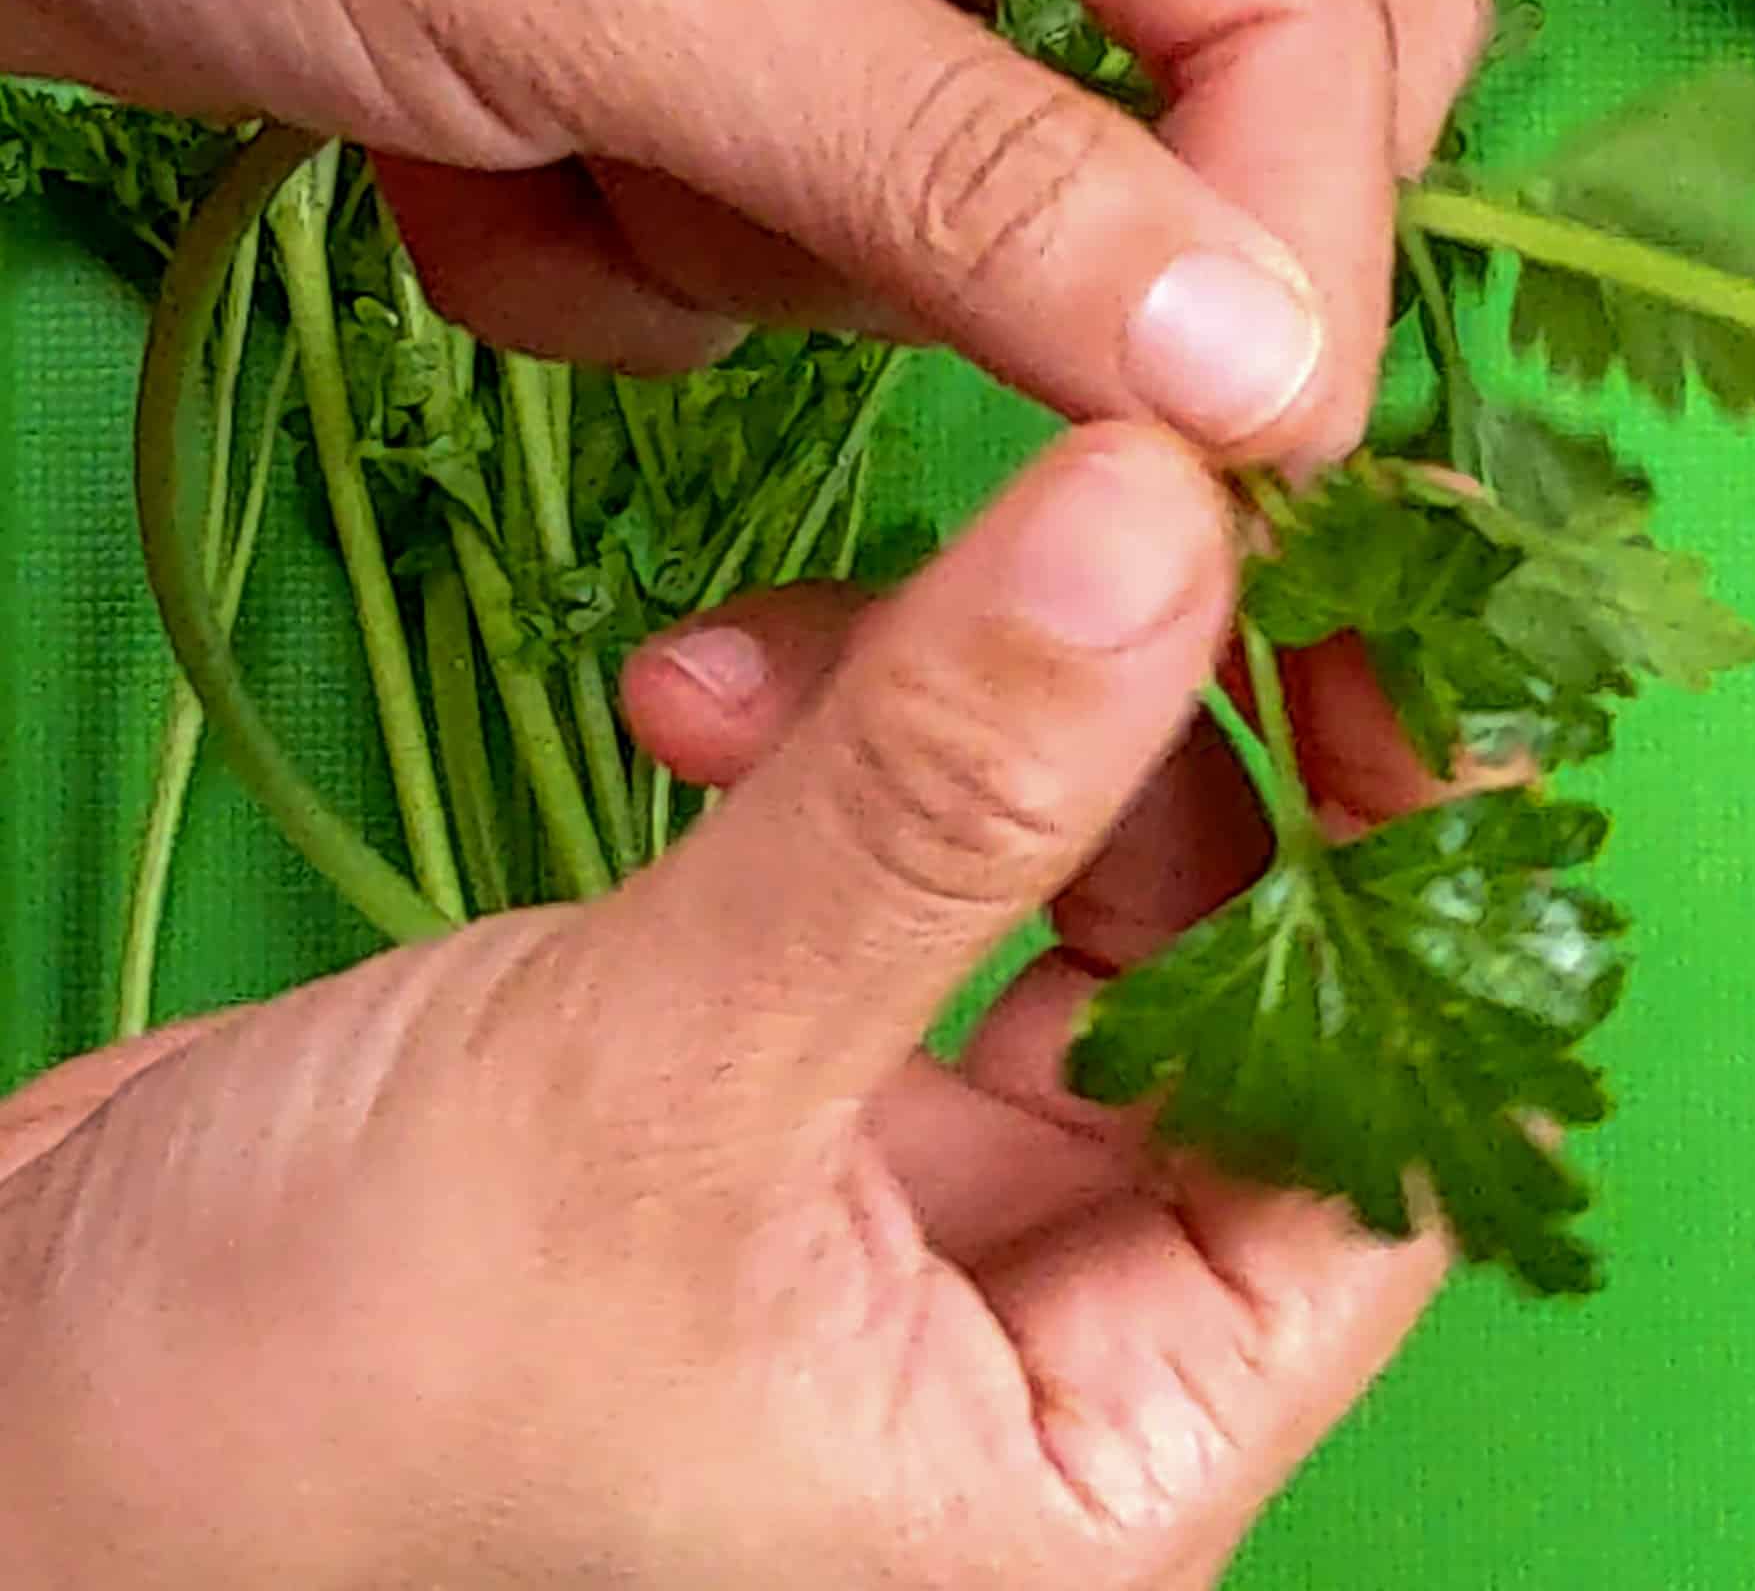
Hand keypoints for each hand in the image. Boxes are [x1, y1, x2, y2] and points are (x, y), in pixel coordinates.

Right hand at [0, 427, 1480, 1587]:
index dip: (1398, 860)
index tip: (1370, 609)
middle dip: (1133, 741)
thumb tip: (1169, 525)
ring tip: (756, 671)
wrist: (19, 1398)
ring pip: (1050, 873)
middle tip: (1077, 545)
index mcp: (1089, 1447)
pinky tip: (695, 702)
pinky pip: (897, 852)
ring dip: (943, 718)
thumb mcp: (662, 1090)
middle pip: (1221, 962)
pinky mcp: (785, 1066)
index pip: (1367, 1132)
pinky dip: (823, 747)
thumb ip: (933, 806)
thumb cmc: (312, 1395)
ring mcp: (906, 1181)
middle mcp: (1029, 1322)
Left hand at [4, 0, 1485, 465]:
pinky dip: (604, 240)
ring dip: (735, 234)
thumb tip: (1266, 374)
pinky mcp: (669, 43)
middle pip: (1162, 88)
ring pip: (933, 209)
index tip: (1244, 461)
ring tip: (531, 124)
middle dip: (1012, 235)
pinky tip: (446, 146)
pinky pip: (750, 233)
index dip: (1294, 226)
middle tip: (865, 259)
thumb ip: (965, 175)